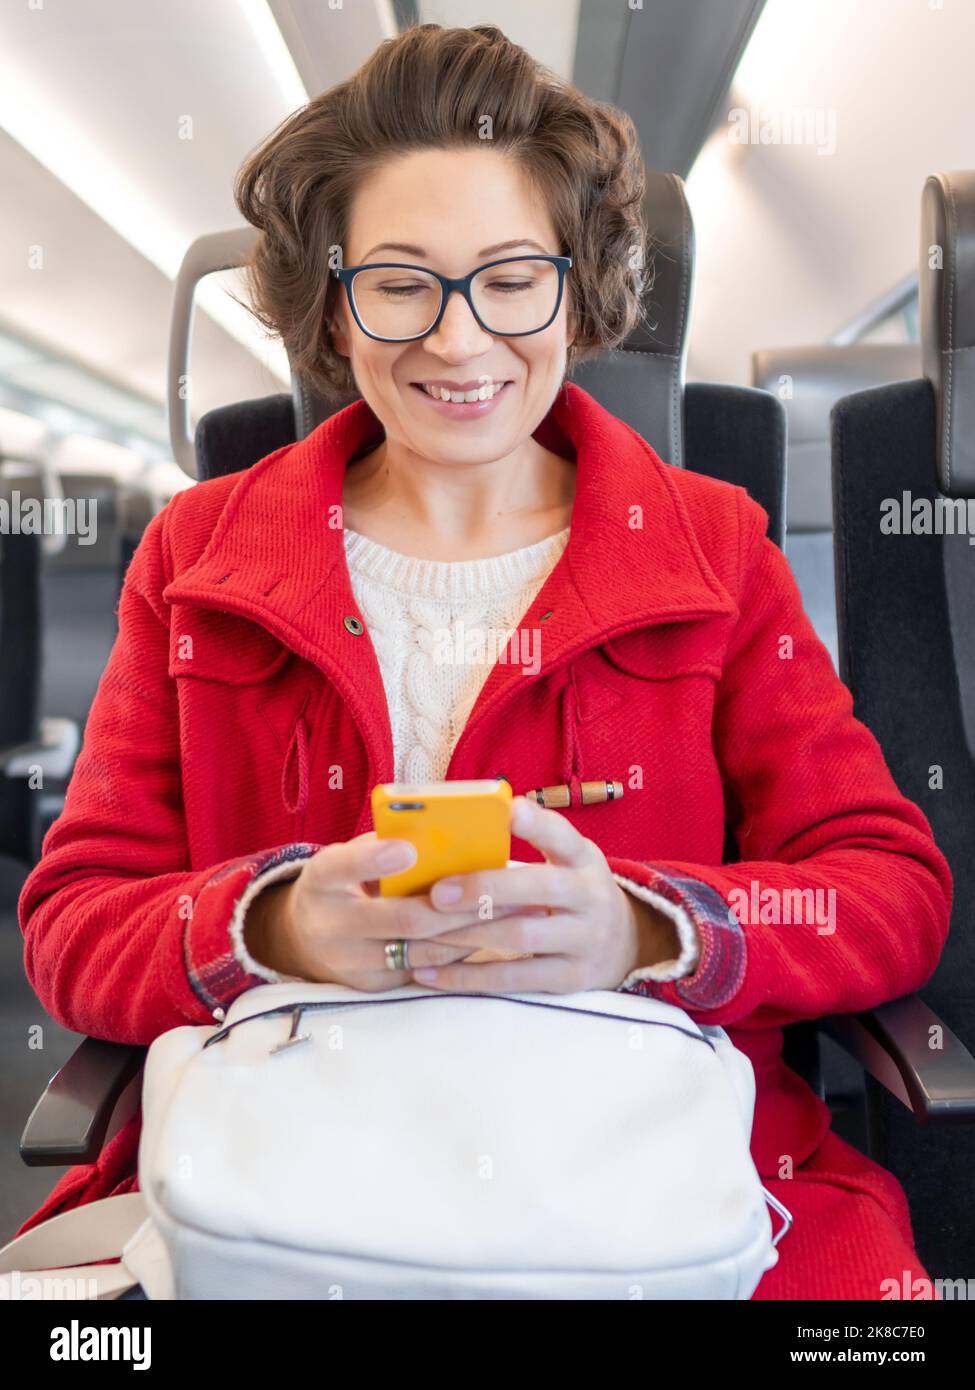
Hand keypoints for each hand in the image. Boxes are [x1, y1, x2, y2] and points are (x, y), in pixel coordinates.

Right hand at [242, 832, 526, 991]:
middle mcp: (330, 925)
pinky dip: (459, 951)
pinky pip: (424, 968)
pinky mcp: (373, 987)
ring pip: (422, 949)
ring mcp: (351, 963)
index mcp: (321, 879)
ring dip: (470, 931)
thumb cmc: (344, 882)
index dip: (376, 859)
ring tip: (511, 911)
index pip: (342, 866)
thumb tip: (446, 832)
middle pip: (401, 918)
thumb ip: (386, 844)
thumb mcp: (350, 857)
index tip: (410, 849)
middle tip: (500, 887)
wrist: (304, 939)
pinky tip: (490, 934)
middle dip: (456, 905)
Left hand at [413, 795, 680, 993]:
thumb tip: (452, 839)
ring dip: (467, 934)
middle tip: (438, 893)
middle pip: (540, 888)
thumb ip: (527, 848)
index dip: (537, 823)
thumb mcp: (565, 861)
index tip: (509, 809)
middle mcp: (590, 897)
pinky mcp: (571, 978)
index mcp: (583, 859)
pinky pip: (515, 978)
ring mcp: (584, 940)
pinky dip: (469, 976)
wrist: (624, 943)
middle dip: (485, 889)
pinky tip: (431, 973)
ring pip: (522, 937)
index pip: (562, 835)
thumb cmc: (571, 891)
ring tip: (422, 932)